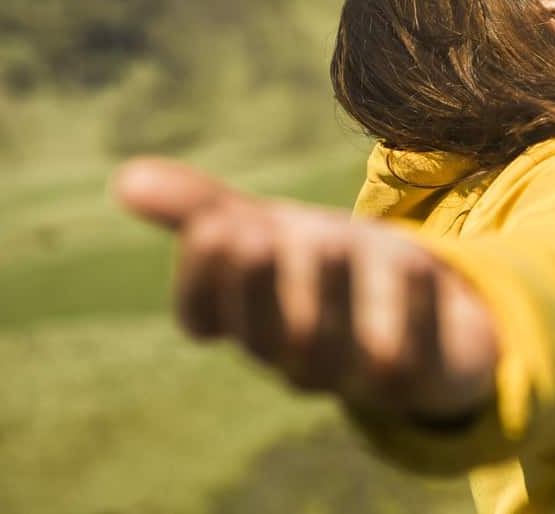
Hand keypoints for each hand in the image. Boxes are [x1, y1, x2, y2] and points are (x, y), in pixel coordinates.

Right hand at [111, 157, 497, 419]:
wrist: (430, 309)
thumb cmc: (328, 268)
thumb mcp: (269, 230)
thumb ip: (203, 209)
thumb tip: (124, 178)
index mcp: (249, 321)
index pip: (203, 316)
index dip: (202, 276)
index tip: (216, 224)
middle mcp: (295, 355)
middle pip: (265, 336)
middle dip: (258, 286)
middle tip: (257, 230)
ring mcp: (356, 373)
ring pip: (332, 352)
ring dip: (329, 294)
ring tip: (328, 236)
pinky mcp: (420, 376)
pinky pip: (412, 358)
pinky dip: (413, 309)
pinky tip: (416, 259)